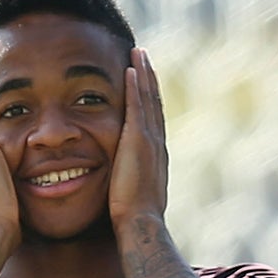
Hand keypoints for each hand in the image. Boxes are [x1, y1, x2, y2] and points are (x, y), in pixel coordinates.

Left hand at [108, 47, 169, 229]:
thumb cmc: (132, 218)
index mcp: (154, 154)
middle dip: (150, 79)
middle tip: (144, 56)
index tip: (144, 80)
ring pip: (148, 100)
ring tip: (138, 53)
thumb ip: (128, 181)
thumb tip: (121, 184)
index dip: (149, 98)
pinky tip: (130, 70)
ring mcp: (150, 141)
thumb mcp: (131, 193)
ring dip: (143, 75)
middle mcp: (156, 143)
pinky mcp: (139, 142)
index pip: (152, 118)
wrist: (140, 223)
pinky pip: (137, 107)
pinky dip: (136, 87)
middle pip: (154, 102)